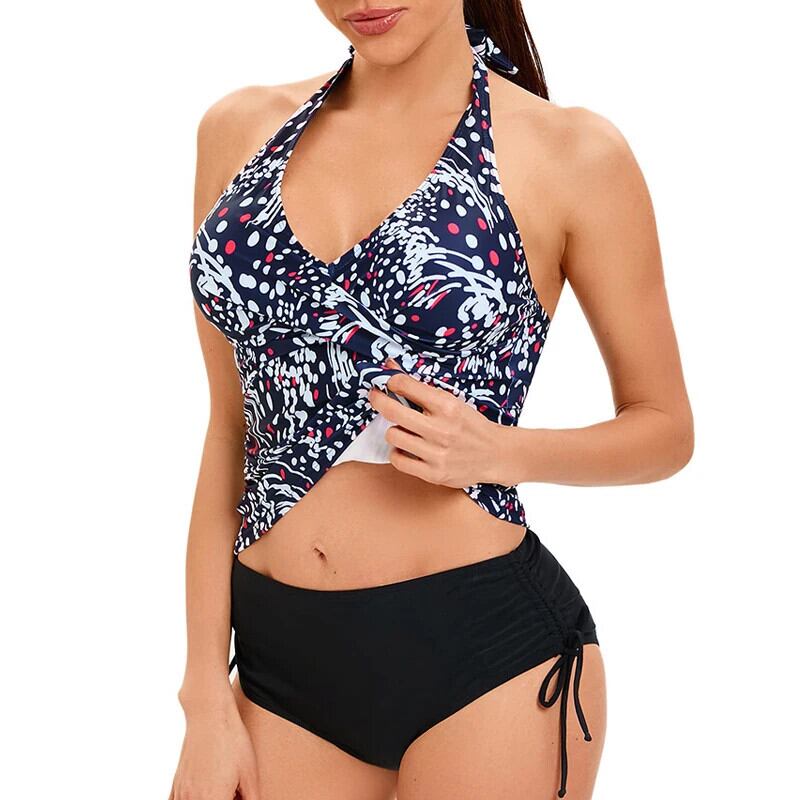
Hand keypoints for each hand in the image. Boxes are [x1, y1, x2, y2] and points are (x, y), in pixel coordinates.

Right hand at [169, 697, 258, 799]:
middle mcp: (193, 799)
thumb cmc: (233, 741)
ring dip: (208, 798)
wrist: (210, 715)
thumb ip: (252, 798)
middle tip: (234, 790)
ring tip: (223, 788)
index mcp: (214, 798)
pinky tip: (204, 791)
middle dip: (225, 799)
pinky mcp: (176, 784)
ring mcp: (182, 792)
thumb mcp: (250, 772)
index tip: (239, 795)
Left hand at [367, 358, 505, 487]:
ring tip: (405, 430)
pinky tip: (407, 448)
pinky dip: (399, 453)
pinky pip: (398, 460)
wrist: (495, 454)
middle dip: (379, 400)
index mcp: (448, 406)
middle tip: (376, 397)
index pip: (406, 385)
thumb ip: (421, 388)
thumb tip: (389, 366)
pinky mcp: (434, 474)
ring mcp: (437, 453)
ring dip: (395, 430)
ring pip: (393, 435)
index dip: (389, 381)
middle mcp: (442, 429)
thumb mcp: (452, 401)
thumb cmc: (471, 425)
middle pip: (393, 411)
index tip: (384, 382)